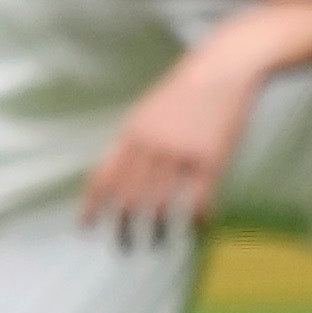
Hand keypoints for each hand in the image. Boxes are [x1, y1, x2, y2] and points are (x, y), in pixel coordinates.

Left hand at [82, 46, 264, 246]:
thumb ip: (132, 141)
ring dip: (159, 227)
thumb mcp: (147, 110)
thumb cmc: (187, 90)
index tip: (86, 227)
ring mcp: (181, 151)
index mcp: (132, 132)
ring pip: (162, 201)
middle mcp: (152, 144)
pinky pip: (199, 198)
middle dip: (124, 226)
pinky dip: (197, 218)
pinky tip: (198, 228)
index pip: (103, 175)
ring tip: (158, 242)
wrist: (224, 67)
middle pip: (130, 196)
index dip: (92, 204)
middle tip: (125, 246)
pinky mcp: (211, 157)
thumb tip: (116, 176)